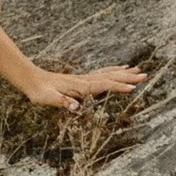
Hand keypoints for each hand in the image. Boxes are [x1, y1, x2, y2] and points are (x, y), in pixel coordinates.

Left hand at [17, 61, 146, 110]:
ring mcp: (83, 79)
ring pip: (108, 74)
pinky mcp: (81, 80)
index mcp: (80, 86)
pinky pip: (102, 74)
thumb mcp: (47, 99)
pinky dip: (112, 71)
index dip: (118, 86)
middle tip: (145, 75)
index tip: (132, 88)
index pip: (103, 85)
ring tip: (138, 70)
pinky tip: (118, 69)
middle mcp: (84, 80)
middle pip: (110, 77)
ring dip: (123, 72)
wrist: (30, 79)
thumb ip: (61, 102)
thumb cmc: (39, 92)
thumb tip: (74, 107)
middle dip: (127, 77)